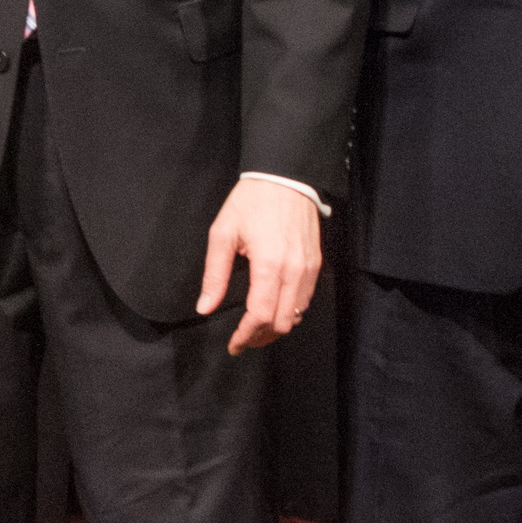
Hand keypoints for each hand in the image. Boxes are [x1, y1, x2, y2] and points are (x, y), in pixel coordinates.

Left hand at [196, 176, 322, 354]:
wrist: (285, 177)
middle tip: (243, 339)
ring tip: (256, 328)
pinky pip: (306, 300)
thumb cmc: (252, 201)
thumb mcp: (223, 234)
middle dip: (261, 337)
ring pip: (296, 315)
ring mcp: (308, 269)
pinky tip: (274, 309)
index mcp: (268, 265)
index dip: (246, 336)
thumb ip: (214, 275)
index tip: (234, 345)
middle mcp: (293, 271)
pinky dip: (290, 312)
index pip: (261, 316)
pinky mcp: (316, 264)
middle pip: (282, 323)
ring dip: (276, 327)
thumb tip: (206, 307)